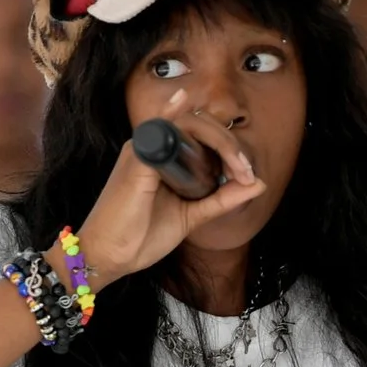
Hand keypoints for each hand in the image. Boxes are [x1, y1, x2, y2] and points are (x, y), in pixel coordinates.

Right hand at [68, 90, 263, 288]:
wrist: (108, 257)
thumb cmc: (140, 236)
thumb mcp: (192, 215)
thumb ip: (222, 199)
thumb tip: (259, 184)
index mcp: (164, 157)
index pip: (201, 134)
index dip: (229, 148)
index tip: (247, 176)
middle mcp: (152, 147)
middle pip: (199, 125)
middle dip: (230, 145)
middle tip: (246, 174)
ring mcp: (143, 151)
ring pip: (187, 125)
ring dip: (219, 141)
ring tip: (239, 168)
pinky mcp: (137, 161)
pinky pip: (160, 130)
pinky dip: (178, 121)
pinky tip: (189, 110)